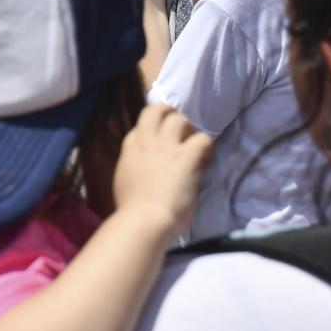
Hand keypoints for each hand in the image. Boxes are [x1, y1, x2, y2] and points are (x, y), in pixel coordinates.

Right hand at [113, 104, 211, 236]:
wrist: (144, 219)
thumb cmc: (131, 208)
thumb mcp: (123, 179)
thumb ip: (134, 164)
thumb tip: (145, 165)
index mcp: (130, 147)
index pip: (142, 124)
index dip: (154, 129)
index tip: (161, 140)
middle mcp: (148, 140)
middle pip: (159, 111)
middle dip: (172, 117)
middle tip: (182, 132)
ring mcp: (167, 146)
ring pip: (181, 120)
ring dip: (190, 131)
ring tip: (195, 147)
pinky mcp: (187, 156)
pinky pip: (203, 139)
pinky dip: (206, 148)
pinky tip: (204, 162)